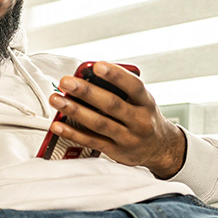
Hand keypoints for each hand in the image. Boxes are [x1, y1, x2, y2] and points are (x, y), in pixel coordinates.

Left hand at [47, 62, 186, 178]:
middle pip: (111, 105)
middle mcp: (139, 121)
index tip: (97, 66)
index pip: (134, 86)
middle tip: (66, 82)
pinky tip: (58, 125)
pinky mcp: (115, 152)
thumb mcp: (142, 101)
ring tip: (57, 99)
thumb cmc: (144, 117)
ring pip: (99, 124)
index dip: (116, 75)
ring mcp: (128, 138)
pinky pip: (91, 141)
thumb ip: (121, 90)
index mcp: (146, 103)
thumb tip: (89, 77)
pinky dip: (73, 133)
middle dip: (86, 92)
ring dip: (75, 110)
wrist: (159, 148)